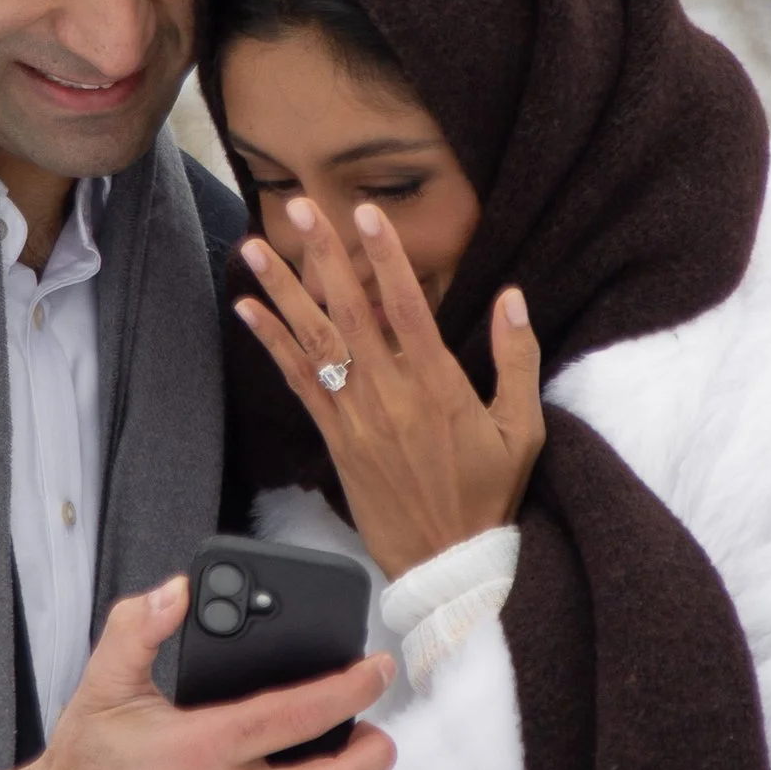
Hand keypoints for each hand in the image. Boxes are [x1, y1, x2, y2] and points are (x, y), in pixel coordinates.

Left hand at [236, 196, 542, 581]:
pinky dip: (272, 343)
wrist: (447, 563)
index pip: (405, 307)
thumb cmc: (489, 496)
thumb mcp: (522, 430)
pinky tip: (248, 310)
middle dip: (321, 255)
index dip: (384, 257)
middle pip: (348, 312)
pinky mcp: (335, 440)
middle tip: (298, 206)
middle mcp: (389, 396)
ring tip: (255, 246)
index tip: (365, 214)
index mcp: (438, 387)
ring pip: (314, 342)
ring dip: (282, 291)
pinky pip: (298, 382)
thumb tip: (513, 297)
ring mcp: (356, 418)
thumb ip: (517, 360)